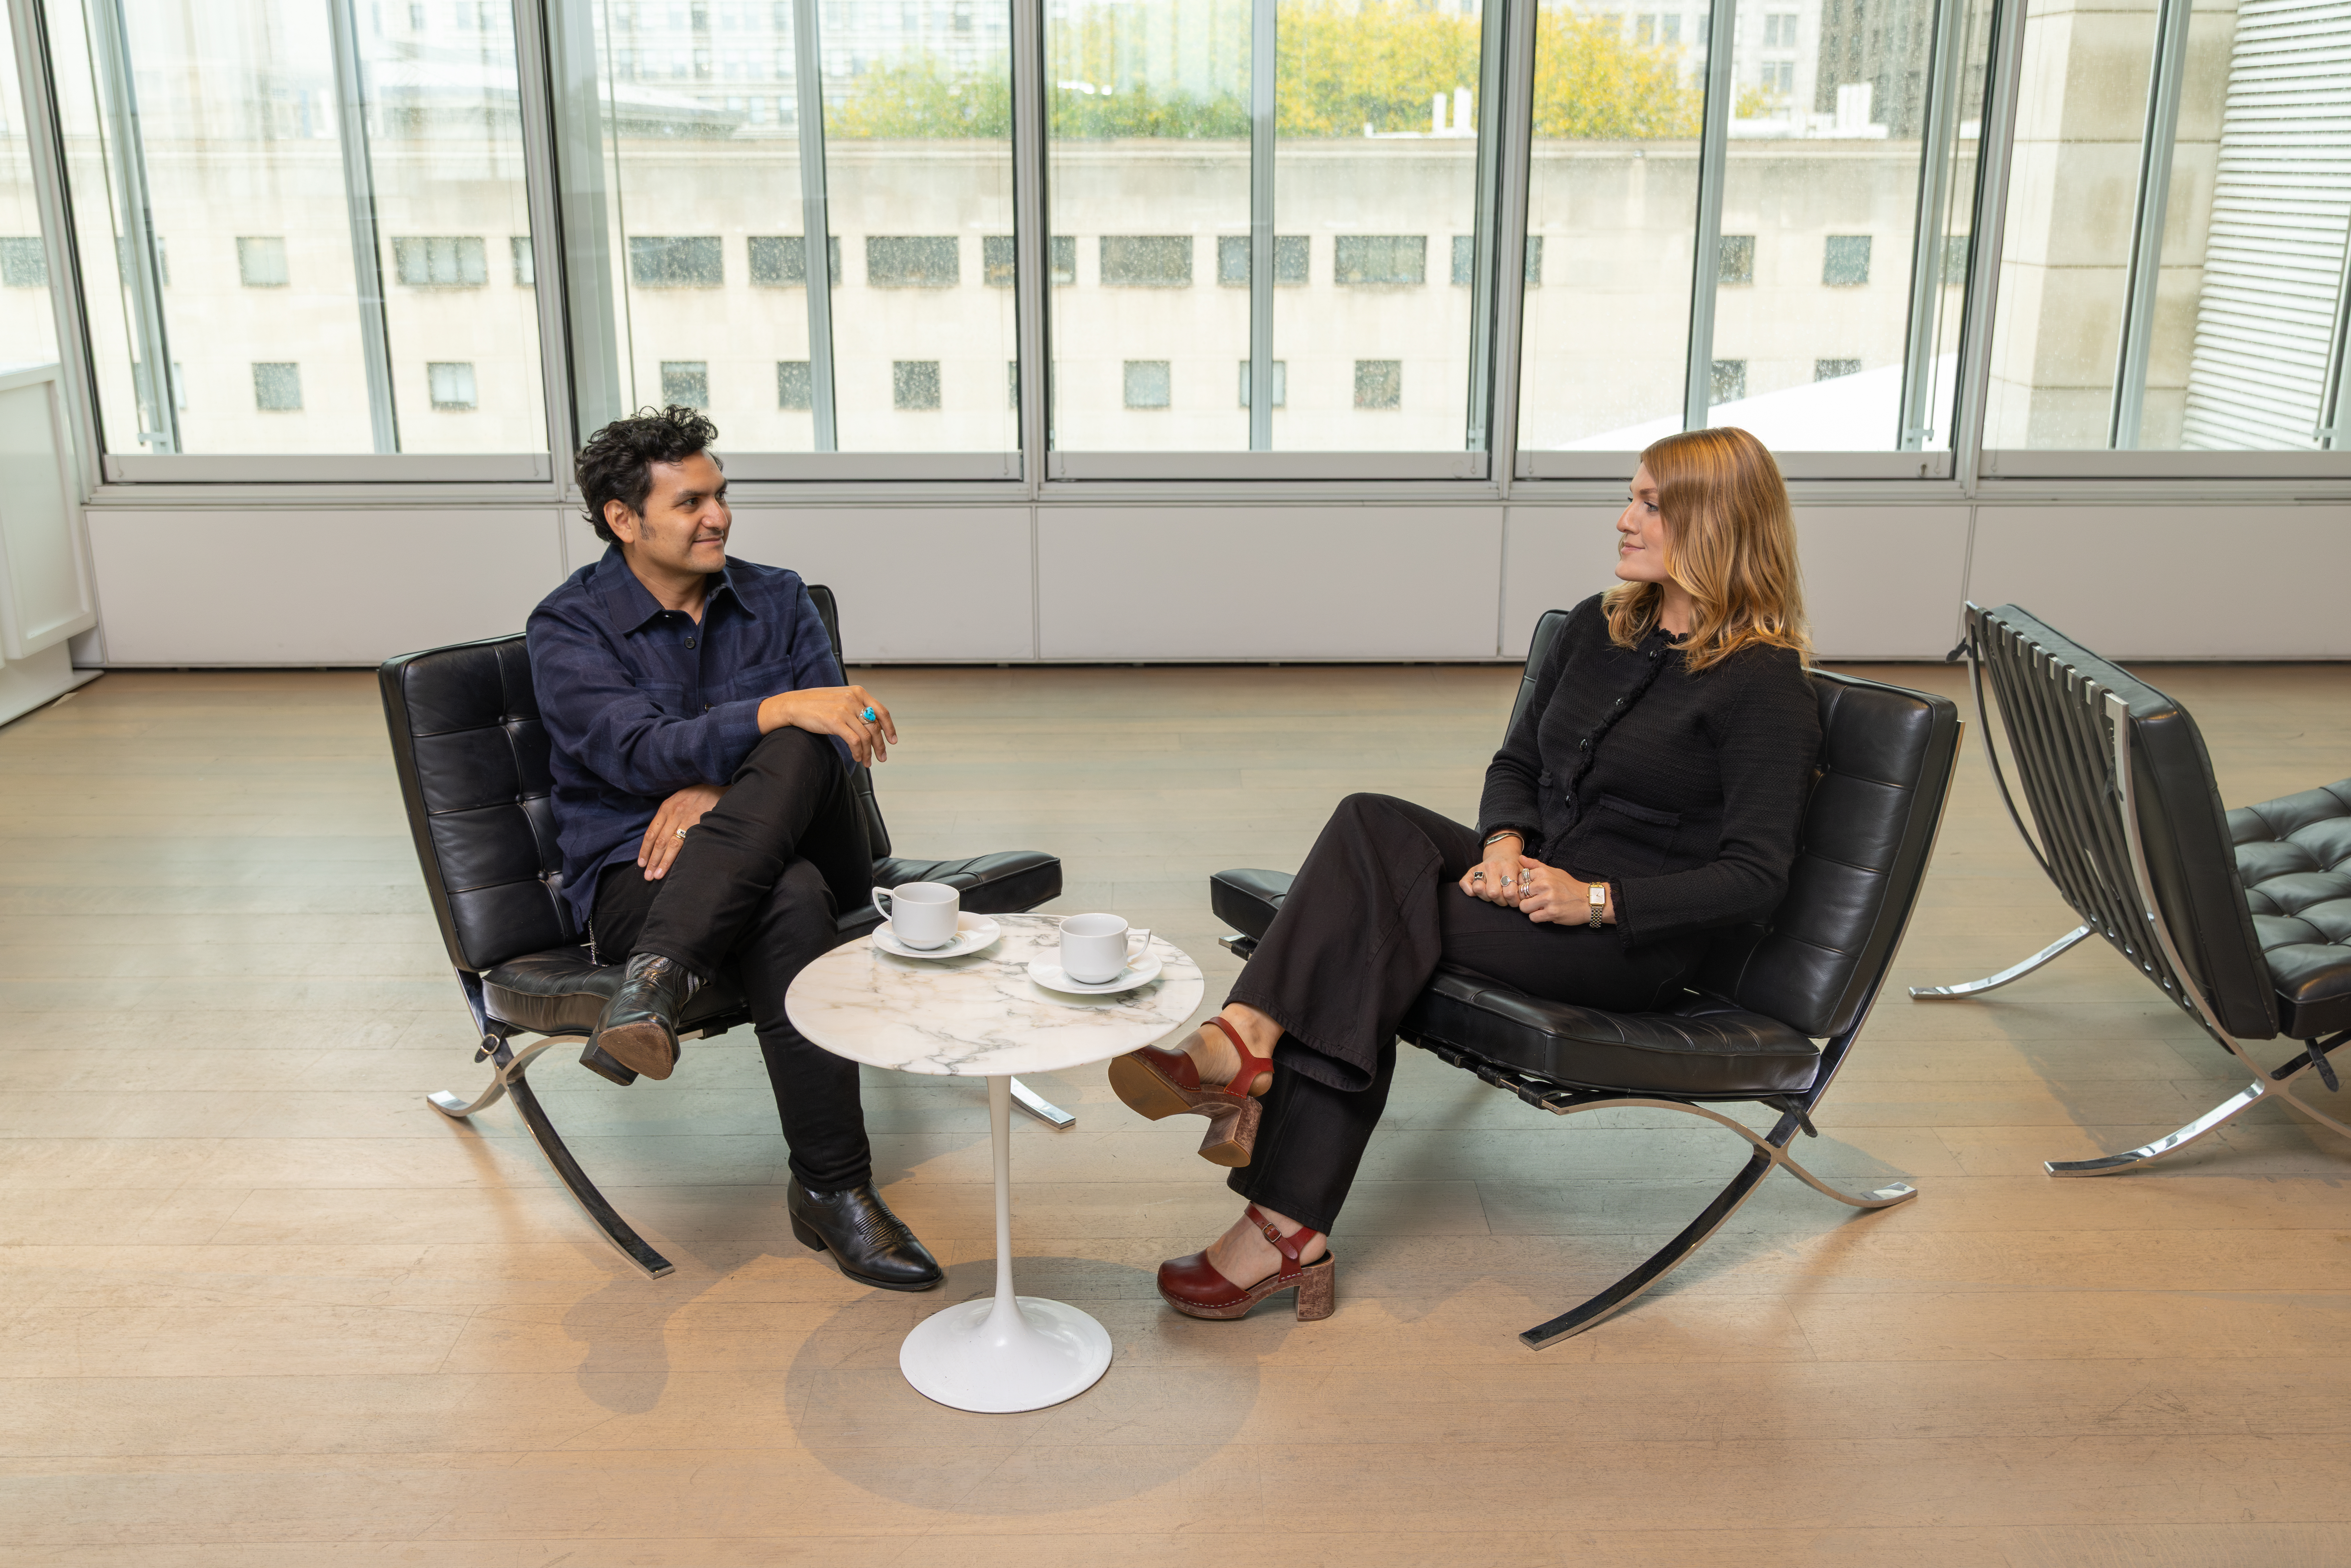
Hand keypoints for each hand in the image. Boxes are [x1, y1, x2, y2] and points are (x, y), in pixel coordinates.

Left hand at [639, 783, 727, 878]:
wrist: (717, 785)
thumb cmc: (696, 795)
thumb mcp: (677, 800)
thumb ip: (668, 816)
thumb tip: (658, 838)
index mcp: (666, 808)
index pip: (651, 833)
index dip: (645, 850)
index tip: (642, 864)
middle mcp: (674, 813)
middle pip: (658, 842)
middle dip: (652, 861)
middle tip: (648, 876)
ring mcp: (687, 818)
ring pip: (671, 844)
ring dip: (663, 862)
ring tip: (658, 875)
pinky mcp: (700, 823)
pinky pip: (687, 842)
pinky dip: (679, 855)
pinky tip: (676, 866)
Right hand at [757, 684, 897, 764]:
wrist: (793, 704)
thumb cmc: (816, 704)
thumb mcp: (841, 698)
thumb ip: (856, 707)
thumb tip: (871, 725)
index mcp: (858, 692)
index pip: (882, 712)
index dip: (890, 728)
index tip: (893, 740)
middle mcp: (853, 699)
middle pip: (875, 727)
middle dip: (880, 745)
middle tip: (882, 757)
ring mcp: (844, 710)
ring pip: (866, 736)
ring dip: (869, 753)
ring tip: (868, 762)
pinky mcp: (834, 721)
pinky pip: (854, 741)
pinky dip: (858, 752)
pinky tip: (857, 758)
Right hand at [1459, 834, 1525, 904]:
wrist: (1502, 852)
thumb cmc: (1514, 865)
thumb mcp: (1525, 870)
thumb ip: (1528, 880)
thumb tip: (1525, 891)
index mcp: (1509, 867)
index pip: (1510, 892)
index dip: (1513, 902)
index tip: (1515, 901)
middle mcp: (1493, 866)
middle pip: (1493, 893)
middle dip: (1500, 901)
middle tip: (1505, 900)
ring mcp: (1481, 868)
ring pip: (1479, 890)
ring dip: (1487, 898)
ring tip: (1495, 896)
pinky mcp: (1471, 871)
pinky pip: (1465, 884)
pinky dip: (1469, 891)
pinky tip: (1479, 893)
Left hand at [1517, 857, 1607, 925]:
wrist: (1588, 900)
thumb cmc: (1569, 886)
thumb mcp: (1554, 871)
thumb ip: (1536, 865)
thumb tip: (1520, 858)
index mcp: (1544, 873)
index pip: (1519, 878)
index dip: (1522, 885)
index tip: (1530, 889)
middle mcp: (1545, 884)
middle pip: (1519, 893)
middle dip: (1525, 898)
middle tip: (1535, 899)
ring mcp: (1548, 899)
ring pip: (1524, 907)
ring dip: (1530, 909)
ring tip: (1539, 907)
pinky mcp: (1552, 913)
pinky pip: (1533, 917)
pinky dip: (1537, 917)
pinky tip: (1545, 913)